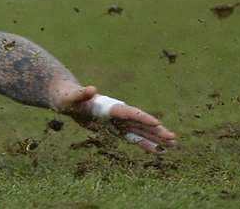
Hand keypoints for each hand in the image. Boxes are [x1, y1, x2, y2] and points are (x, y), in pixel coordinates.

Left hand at [57, 85, 176, 154]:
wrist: (66, 98)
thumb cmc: (67, 96)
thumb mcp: (71, 97)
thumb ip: (81, 94)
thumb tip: (91, 88)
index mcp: (109, 106)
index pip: (129, 112)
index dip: (142, 117)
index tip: (157, 123)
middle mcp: (117, 114)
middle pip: (140, 123)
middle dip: (156, 131)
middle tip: (173, 138)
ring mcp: (118, 122)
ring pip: (140, 131)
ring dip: (156, 138)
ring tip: (173, 145)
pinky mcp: (115, 128)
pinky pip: (133, 137)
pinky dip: (145, 144)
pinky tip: (158, 150)